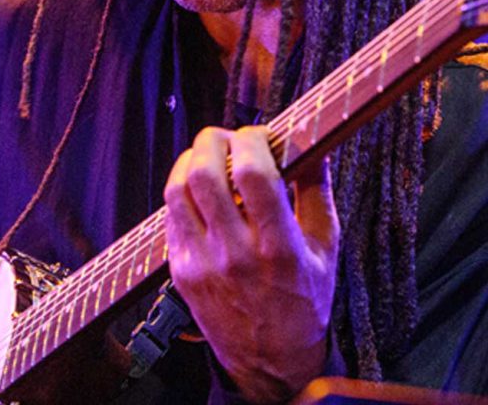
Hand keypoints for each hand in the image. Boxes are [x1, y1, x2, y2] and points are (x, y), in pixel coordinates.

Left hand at [164, 125, 338, 403]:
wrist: (271, 363)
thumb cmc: (305, 302)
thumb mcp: (326, 248)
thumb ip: (317, 192)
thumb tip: (312, 146)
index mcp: (278, 247)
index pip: (253, 174)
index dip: (252, 140)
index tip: (260, 135)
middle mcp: (235, 254)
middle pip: (204, 174)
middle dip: (213, 141)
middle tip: (227, 138)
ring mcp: (202, 264)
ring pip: (177, 190)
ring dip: (190, 160)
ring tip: (209, 157)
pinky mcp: (181, 272)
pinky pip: (170, 216)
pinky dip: (182, 191)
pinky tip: (199, 189)